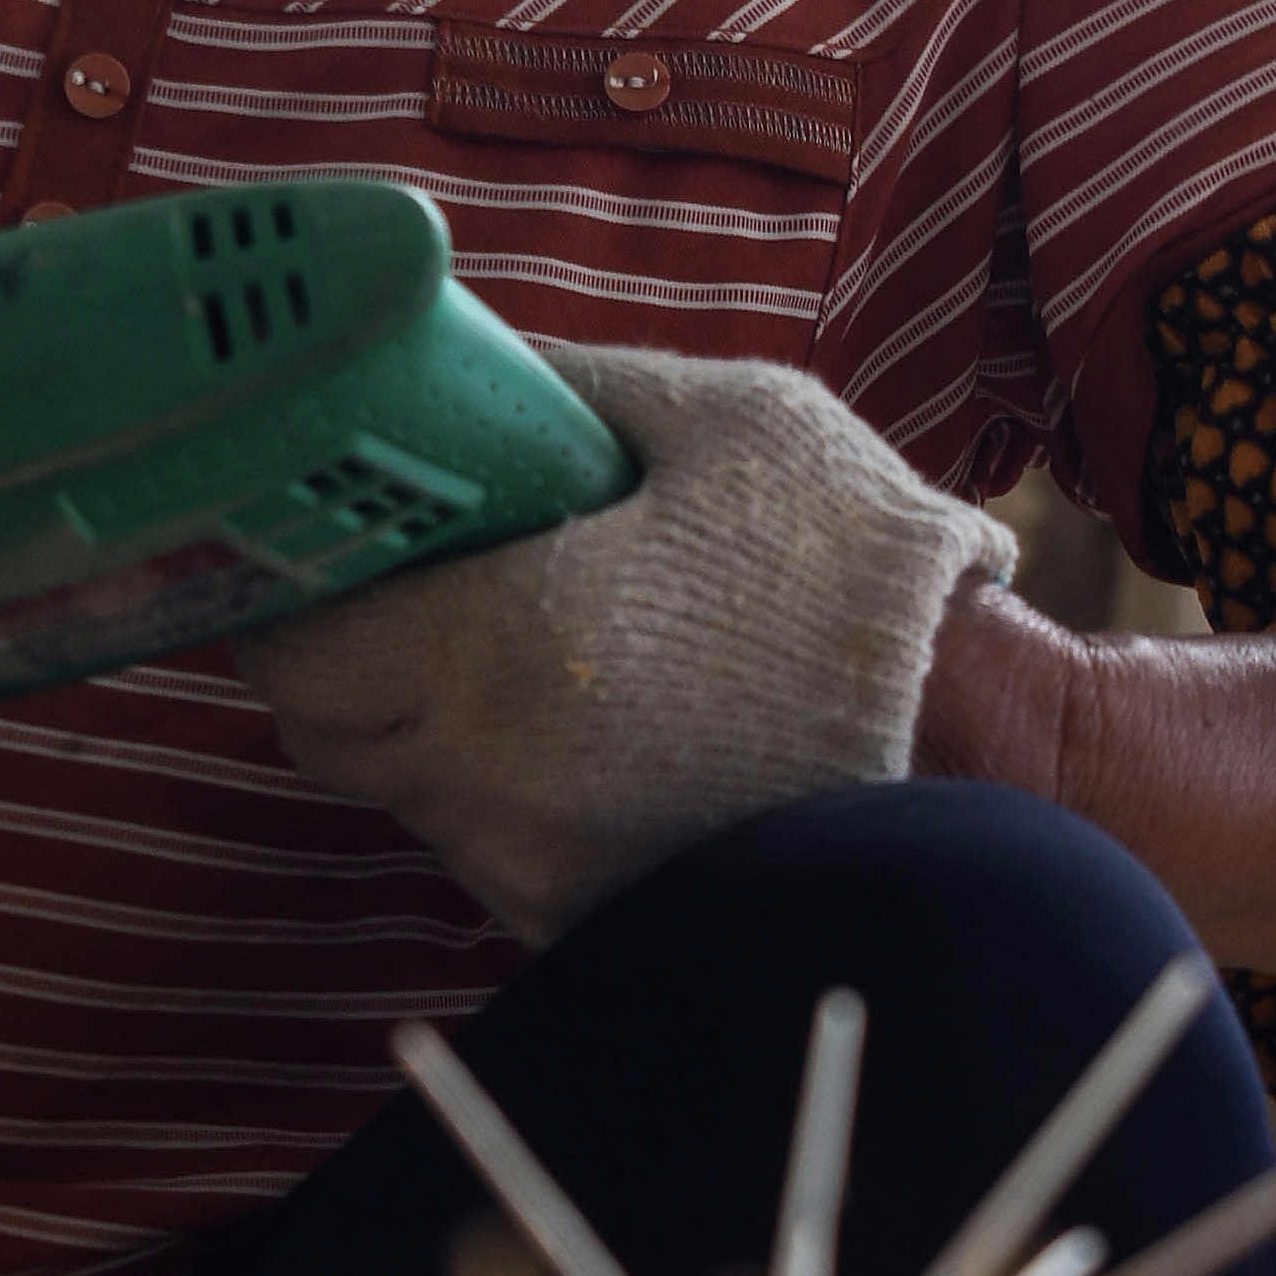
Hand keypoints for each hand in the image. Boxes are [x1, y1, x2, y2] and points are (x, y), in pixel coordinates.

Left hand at [237, 345, 1013, 947]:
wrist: (988, 745)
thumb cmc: (858, 572)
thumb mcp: (725, 423)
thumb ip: (566, 389)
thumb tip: (460, 359)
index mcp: (503, 645)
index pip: (297, 641)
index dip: (288, 588)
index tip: (319, 537)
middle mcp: (492, 777)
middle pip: (325, 726)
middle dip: (343, 650)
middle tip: (398, 577)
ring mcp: (534, 864)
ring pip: (400, 789)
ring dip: (419, 718)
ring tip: (504, 638)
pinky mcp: (580, 916)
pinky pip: (482, 844)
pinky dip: (496, 787)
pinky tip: (575, 718)